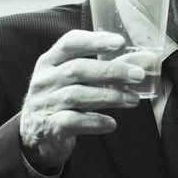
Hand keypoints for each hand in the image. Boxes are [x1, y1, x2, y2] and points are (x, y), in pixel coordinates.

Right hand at [19, 30, 145, 171]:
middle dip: (111, 71)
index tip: (121, 42)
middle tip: (138, 75)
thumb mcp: (75, 82)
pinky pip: (73, 121)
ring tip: (133, 100)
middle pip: (77, 69)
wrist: (36, 136)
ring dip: (110, 96)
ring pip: (77, 95)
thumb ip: (103, 70)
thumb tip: (142, 63)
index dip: (95, 41)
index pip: (69, 43)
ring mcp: (44, 103)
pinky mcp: (49, 126)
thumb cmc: (62, 101)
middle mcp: (44, 80)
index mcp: (50, 62)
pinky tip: (111, 124)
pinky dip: (95, 122)